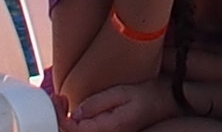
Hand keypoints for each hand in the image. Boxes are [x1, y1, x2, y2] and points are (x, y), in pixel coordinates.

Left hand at [64, 88, 183, 131]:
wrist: (164, 103)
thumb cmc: (147, 97)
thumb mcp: (122, 93)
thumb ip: (97, 103)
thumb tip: (74, 113)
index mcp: (109, 129)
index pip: (75, 131)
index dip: (61, 119)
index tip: (58, 101)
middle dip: (60, 119)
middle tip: (57, 99)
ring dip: (65, 121)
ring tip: (60, 102)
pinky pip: (85, 130)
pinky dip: (73, 122)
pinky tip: (70, 110)